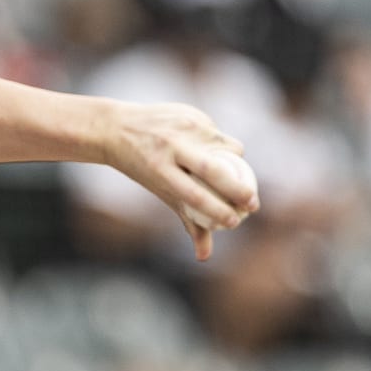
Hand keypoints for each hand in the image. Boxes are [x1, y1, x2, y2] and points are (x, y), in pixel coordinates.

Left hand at [103, 101, 259, 260]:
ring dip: (236, 163)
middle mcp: (171, 148)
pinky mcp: (191, 113)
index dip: (218, 211)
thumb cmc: (146, 169)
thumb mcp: (163, 193)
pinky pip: (219, 133)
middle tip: (253, 205)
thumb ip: (189, 221)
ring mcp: (182, 128)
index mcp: (159, 170)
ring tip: (236, 174)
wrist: (118, 128)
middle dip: (239, 190)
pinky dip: (222, 144)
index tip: (236, 222)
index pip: (194, 195)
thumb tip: (205, 256)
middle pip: (214, 170)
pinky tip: (214, 149)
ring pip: (227, 147)